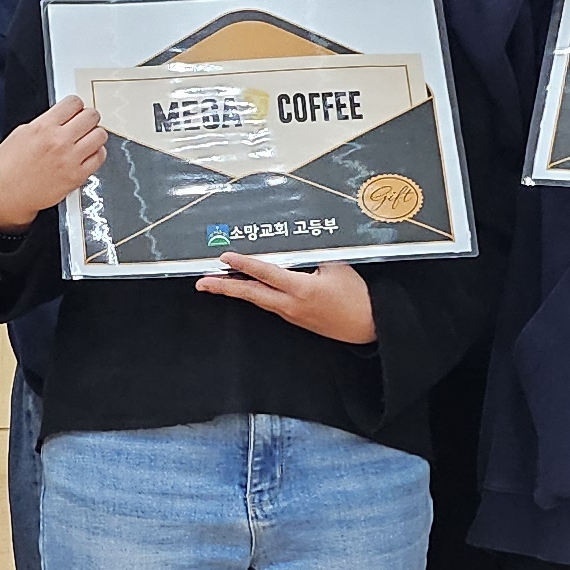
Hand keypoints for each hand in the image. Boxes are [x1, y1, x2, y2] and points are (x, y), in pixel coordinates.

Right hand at [0, 97, 106, 231]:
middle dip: (87, 117)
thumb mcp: (20, 134)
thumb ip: (44, 123)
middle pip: (91, 116)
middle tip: (83, 122)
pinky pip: (100, 157)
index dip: (75, 105)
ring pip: (100, 135)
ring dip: (95, 134)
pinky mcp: (77, 177)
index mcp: (43, 127)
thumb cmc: (6, 169)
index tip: (75, 109)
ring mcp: (70, 160)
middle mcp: (59, 141)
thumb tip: (60, 118)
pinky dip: (96, 153)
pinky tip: (88, 154)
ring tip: (87, 138)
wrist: (6, 196)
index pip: (74, 103)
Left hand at [195, 253, 378, 344]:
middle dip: (224, 287)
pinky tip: (247, 288)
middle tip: (202, 283)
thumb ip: (312, 254)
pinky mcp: (295, 318)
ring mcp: (291, 314)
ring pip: (258, 300)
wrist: (368, 326)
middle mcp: (291, 305)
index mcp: (301, 289)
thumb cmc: (356, 295)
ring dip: (236, 290)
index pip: (266, 273)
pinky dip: (254, 294)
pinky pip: (269, 303)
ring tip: (216, 283)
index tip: (224, 258)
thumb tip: (293, 244)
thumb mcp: (336, 266)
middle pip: (251, 294)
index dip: (243, 264)